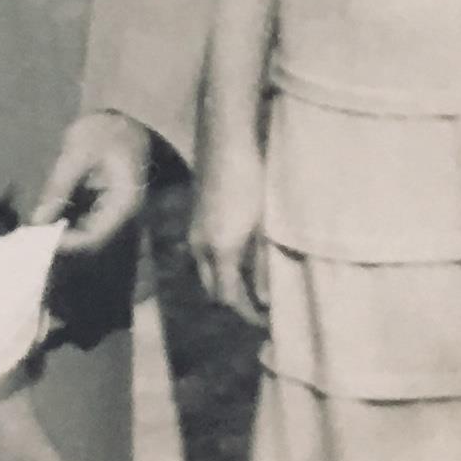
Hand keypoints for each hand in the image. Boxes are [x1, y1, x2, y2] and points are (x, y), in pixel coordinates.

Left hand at [36, 110, 152, 252]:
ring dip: (62, 226)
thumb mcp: (78, 153)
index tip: (39, 235)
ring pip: (86, 228)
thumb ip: (58, 187)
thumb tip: (37, 220)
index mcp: (123, 203)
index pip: (94, 237)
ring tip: (36, 222)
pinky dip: (67, 214)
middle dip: (62, 236)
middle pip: (91, 238)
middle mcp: (123, 212)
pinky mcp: (107, 199)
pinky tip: (48, 208)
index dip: (67, 241)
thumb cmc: (106, 128)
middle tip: (32, 231)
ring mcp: (115, 207)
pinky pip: (86, 215)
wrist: (125, 111)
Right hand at [187, 147, 268, 325]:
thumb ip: (262, 266)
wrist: (227, 138)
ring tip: (252, 282)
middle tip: (260, 307)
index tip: (267, 322)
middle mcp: (199, 245)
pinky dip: (219, 263)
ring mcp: (193, 229)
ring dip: (224, 282)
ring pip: (205, 271)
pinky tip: (240, 254)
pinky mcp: (195, 216)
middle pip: (212, 289)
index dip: (248, 315)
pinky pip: (203, 253)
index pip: (228, 299)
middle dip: (233, 302)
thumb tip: (264, 300)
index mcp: (219, 250)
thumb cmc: (253, 178)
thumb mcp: (264, 226)